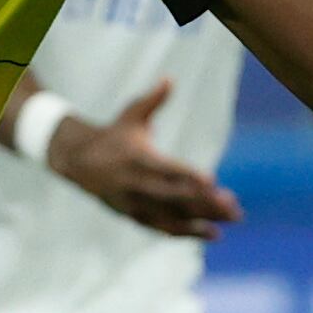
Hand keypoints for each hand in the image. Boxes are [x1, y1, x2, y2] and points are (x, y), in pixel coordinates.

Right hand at [44, 80, 243, 240]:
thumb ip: (153, 100)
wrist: (77, 162)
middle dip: (206, 203)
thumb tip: (169, 79)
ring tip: (230, 221)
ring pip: (171, 217)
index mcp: (136, 157)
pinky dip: (187, 232)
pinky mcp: (133, 216)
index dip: (188, 175)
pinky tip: (212, 233)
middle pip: (174, 197)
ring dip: (202, 221)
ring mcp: (134, 203)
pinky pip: (163, 228)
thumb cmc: (113, 135)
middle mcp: (135, 184)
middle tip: (235, 206)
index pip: (166, 169)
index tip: (212, 180)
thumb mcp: (130, 115)